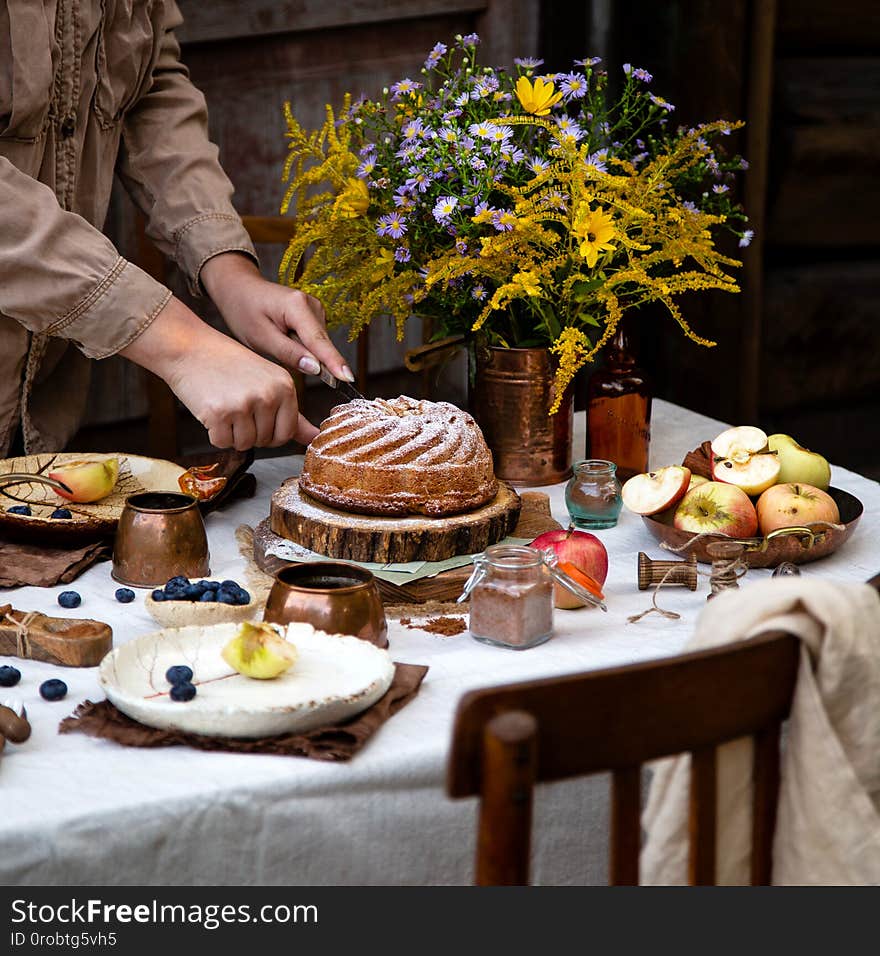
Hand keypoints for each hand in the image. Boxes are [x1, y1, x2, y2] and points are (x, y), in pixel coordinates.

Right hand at [121, 296, 318, 448]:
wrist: (190, 348)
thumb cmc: (228, 365)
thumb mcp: (267, 381)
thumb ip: (292, 413)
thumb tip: (314, 437)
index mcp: (285, 386)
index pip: (287, 432)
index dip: (270, 433)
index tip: (257, 418)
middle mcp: (268, 394)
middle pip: (265, 441)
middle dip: (249, 432)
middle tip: (236, 406)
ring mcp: (244, 404)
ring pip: (244, 444)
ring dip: (232, 433)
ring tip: (225, 406)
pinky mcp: (219, 413)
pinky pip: (222, 442)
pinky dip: (214, 433)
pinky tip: (212, 410)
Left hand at [200, 252, 353, 381]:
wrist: (239, 289)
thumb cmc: (245, 311)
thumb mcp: (260, 337)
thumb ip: (289, 353)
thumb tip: (316, 369)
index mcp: (297, 306)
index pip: (319, 341)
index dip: (334, 362)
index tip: (348, 379)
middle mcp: (313, 305)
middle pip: (321, 345)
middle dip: (309, 361)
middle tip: (278, 353)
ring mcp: (316, 310)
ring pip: (318, 346)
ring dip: (302, 354)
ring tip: (276, 342)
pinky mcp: (314, 316)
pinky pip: (314, 342)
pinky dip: (302, 348)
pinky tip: (283, 339)